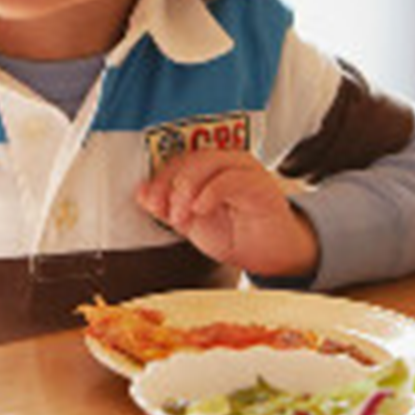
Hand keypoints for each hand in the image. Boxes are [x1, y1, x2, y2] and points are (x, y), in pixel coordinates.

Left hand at [135, 150, 318, 278]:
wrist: (272, 256)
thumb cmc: (238, 234)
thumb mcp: (192, 222)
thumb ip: (168, 207)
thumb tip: (142, 194)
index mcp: (210, 166)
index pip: (177, 160)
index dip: (158, 179)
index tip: (148, 200)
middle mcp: (227, 161)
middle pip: (189, 158)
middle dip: (169, 185)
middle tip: (164, 211)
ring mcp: (245, 169)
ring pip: (207, 162)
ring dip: (186, 189)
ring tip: (181, 216)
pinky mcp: (260, 184)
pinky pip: (230, 179)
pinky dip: (209, 193)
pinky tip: (200, 210)